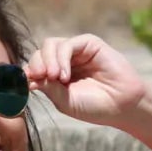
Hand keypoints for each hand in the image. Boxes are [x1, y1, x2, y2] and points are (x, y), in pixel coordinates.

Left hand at [26, 34, 147, 126]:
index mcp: (56, 75)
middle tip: (40, 79)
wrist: (123, 106)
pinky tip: (64, 75)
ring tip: (54, 78)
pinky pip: (67, 44)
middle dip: (36, 65)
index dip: (28, 72)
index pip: (34, 66)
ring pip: (50, 45)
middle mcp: (65, 60)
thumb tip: (27, 77)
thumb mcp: (65, 101)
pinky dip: (61, 58)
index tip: (27, 84)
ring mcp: (77, 51)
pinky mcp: (89, 44)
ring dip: (47, 61)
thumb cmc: (95, 107)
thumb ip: (47, 87)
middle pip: (40, 53)